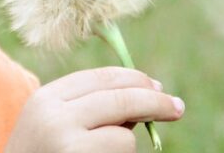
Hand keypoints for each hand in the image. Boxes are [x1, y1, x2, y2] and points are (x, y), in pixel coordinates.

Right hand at [4, 67, 184, 152]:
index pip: (101, 78)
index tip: (158, 86)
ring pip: (124, 136)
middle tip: (177, 107)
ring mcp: (67, 144)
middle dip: (155, 101)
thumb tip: (149, 95)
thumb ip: (91, 108)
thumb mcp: (54, 125)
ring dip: (126, 146)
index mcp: (46, 98)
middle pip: (120, 98)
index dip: (135, 79)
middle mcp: (55, 117)